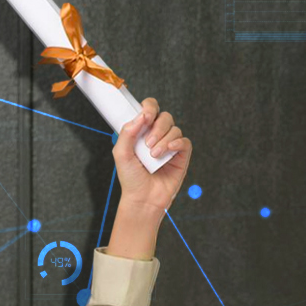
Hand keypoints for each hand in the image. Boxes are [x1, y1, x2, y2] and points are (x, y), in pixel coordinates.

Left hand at [112, 97, 192, 213]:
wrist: (143, 198)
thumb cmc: (131, 178)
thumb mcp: (121, 154)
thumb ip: (127, 132)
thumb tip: (140, 116)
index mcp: (142, 132)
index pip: (149, 110)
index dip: (149, 107)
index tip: (146, 116)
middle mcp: (157, 136)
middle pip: (164, 117)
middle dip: (157, 127)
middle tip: (147, 144)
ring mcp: (170, 145)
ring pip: (174, 129)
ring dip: (163, 140)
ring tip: (154, 155)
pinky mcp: (181, 155)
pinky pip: (184, 141)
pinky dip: (177, 143)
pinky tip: (169, 150)